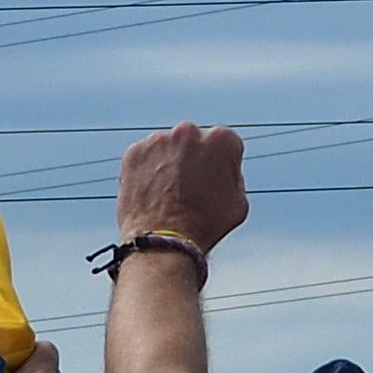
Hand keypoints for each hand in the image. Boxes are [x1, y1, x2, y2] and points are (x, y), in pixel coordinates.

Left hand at [116, 124, 249, 252]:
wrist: (163, 241)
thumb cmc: (203, 226)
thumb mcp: (239, 203)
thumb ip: (234, 177)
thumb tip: (223, 172)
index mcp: (222, 139)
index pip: (225, 144)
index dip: (221, 166)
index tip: (214, 181)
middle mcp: (189, 132)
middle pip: (194, 142)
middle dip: (193, 159)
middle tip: (189, 188)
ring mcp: (158, 140)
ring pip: (167, 148)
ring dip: (169, 164)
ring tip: (168, 195)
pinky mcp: (134, 152)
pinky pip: (144, 158)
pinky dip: (147, 171)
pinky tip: (153, 193)